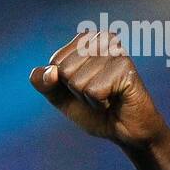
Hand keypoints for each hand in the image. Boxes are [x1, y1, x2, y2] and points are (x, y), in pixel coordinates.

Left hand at [31, 31, 169, 169]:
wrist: (124, 130)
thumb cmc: (95, 110)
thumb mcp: (61, 97)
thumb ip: (45, 83)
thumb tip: (48, 72)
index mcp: (86, 40)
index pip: (54, 62)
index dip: (63, 83)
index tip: (84, 88)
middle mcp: (102, 39)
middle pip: (63, 70)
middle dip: (75, 91)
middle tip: (97, 94)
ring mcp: (115, 51)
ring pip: (77, 81)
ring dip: (88, 98)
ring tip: (107, 97)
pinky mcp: (125, 68)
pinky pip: (93, 91)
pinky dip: (99, 103)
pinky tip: (114, 100)